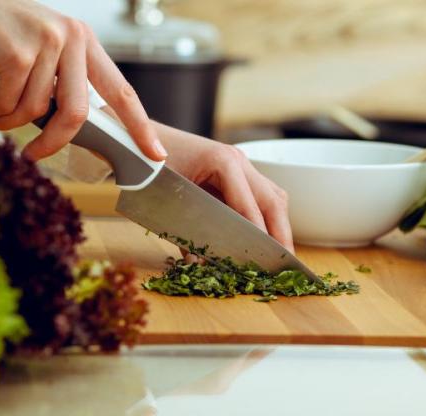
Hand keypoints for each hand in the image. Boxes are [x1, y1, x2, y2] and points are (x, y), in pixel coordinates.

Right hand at [0, 0, 166, 161]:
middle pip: (77, 113)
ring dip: (7, 121)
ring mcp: (45, 44)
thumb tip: (73, 129)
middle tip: (34, 155)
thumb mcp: (45, 49)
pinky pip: (8, 105)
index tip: (155, 153)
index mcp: (85, 41)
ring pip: (35, 111)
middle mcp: (71, 39)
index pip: (121, 90)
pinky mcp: (16, 54)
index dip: (140, 126)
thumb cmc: (0, 32)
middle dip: (54, 142)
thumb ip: (64, 81)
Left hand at [152, 122, 294, 251]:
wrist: (139, 140)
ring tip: (279, 255)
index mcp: (223, 161)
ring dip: (279, 225)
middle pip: (273, 199)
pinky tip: (265, 240)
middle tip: (285, 263)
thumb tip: (201, 265)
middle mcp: (238, 160)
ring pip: (273, 196)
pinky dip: (267, 218)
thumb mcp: (166, 199)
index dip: (260, 234)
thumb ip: (186, 230)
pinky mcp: (236, 172)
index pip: (251, 205)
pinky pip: (261, 196)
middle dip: (281, 233)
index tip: (266, 258)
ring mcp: (240, 164)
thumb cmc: (148, 165)